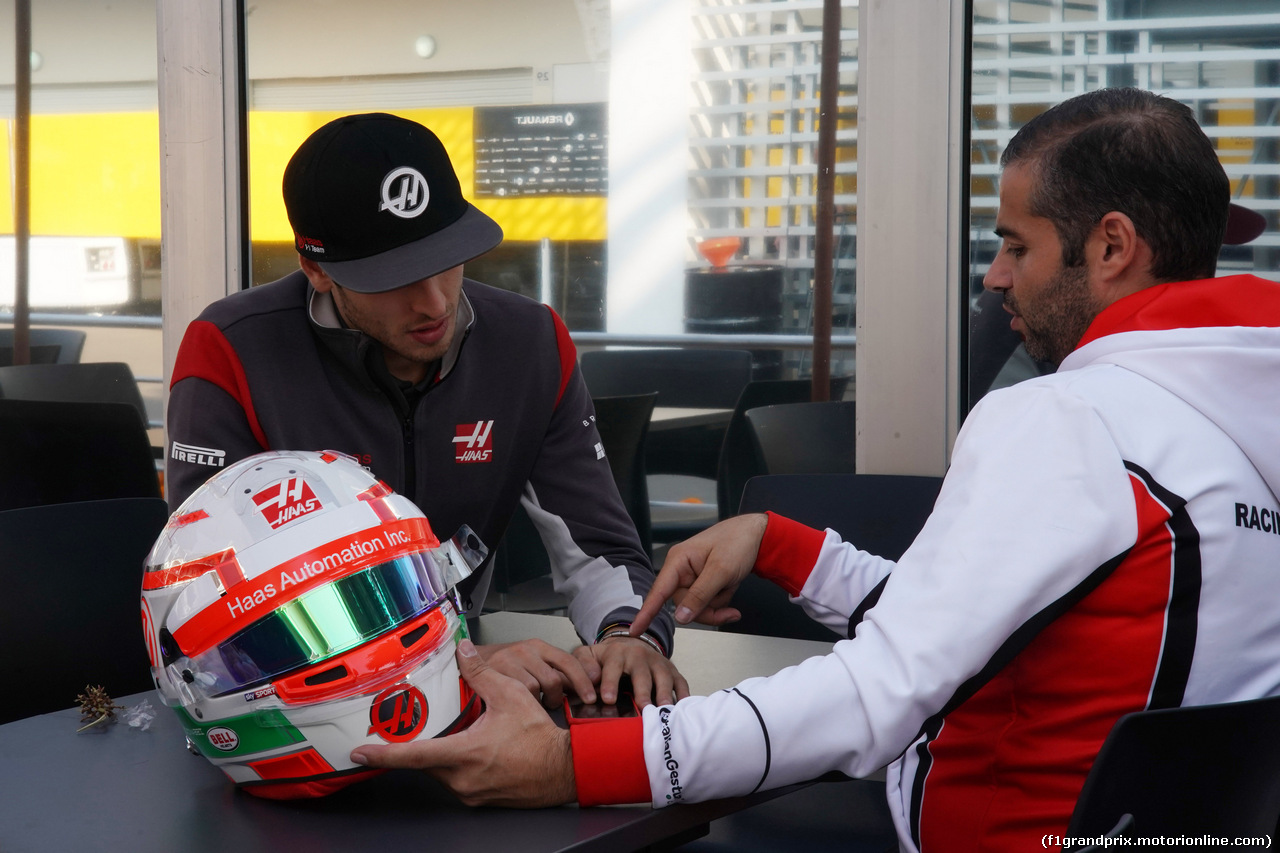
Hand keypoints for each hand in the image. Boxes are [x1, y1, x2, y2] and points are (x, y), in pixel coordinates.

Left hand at [351, 639, 575, 807]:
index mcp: (464, 754)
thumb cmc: (540, 740)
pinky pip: (457, 780)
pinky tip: (476, 749)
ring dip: (443, 752)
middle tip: (418, 729)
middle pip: (424, 761)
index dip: (383, 754)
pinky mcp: (479, 798)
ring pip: (441, 771)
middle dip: (421, 743)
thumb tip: (464, 653)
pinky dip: (458, 764)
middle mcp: (462, 779)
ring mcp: (470, 792)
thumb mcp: (510, 696)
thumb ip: (481, 674)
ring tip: (461, 734)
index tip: (361, 752)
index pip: (413, 756)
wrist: (563, 769)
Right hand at [477, 639, 598, 707]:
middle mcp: (526, 649)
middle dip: (558, 698)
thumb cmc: (506, 669)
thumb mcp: (533, 666)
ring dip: (538, 702)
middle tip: (553, 705)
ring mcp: (509, 659)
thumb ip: (555, 675)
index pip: (568, 662)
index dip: (583, 681)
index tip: (592, 697)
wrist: (469, 661)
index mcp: (539, 646)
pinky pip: (516, 694)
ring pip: (536, 689)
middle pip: (554, 679)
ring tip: (533, 704)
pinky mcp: (494, 671)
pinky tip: (518, 704)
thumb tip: (584, 691)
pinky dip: (521, 703)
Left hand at [574, 636, 689, 708]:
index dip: (610, 683)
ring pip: (664, 677)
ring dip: (665, 693)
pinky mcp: (672, 671)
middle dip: (642, 690)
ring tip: (663, 710)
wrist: (629, 645)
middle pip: (642, 673)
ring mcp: (658, 663)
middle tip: (642, 707)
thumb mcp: (588, 654)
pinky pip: (680, 682)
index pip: (613, 667)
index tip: (608, 699)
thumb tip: (591, 679)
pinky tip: (682, 708)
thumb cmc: (606, 658)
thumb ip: (584, 664)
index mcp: (617, 653)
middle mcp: (640, 656)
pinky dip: (683, 695)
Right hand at [630, 513, 768, 634]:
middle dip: (707, 610)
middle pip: (683, 606)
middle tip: (729, 609)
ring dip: (717, 604)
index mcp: (678, 561)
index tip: (635, 630)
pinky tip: (731, 587)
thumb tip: (680, 617)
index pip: (659, 591)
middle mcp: (682, 570)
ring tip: (731, 587)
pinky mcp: (703, 582)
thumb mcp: (721, 570)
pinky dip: (721, 600)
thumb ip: (700, 595)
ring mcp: (693, 577)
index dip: (646, 612)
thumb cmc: (737, 542)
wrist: (757, 535)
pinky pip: (707, 602)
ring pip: (696, 607)